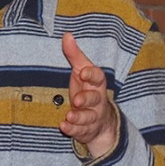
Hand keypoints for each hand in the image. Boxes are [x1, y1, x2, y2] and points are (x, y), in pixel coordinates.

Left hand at [60, 32, 118, 158]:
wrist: (100, 119)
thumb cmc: (87, 89)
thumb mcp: (81, 71)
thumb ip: (74, 55)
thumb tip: (66, 34)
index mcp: (96, 83)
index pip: (98, 77)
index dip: (91, 75)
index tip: (82, 72)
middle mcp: (98, 100)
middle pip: (95, 98)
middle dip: (86, 98)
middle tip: (76, 100)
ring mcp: (93, 116)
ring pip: (89, 117)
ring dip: (80, 116)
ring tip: (69, 115)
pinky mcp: (86, 129)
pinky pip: (81, 131)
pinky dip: (73, 129)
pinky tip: (64, 126)